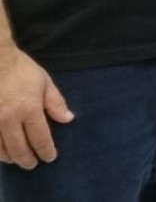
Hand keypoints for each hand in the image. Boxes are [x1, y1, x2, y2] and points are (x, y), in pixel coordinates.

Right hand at [0, 44, 72, 168]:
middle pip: (19, 149)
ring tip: (16, 159)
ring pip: (0, 150)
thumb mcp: (44, 83)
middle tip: (33, 164)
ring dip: (10, 158)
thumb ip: (55, 103)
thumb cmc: (21, 70)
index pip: (40, 139)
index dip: (46, 151)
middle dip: (28, 160)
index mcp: (29, 109)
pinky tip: (1, 151)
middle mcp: (9, 119)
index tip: (50, 157)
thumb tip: (68, 119)